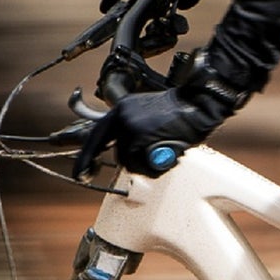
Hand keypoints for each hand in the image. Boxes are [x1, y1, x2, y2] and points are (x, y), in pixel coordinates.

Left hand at [74, 68, 247, 179]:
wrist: (198, 105)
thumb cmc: (181, 111)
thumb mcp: (148, 115)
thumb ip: (134, 129)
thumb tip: (129, 150)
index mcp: (121, 110)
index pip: (96, 137)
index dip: (86, 158)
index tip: (81, 174)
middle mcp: (121, 116)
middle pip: (120, 154)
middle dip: (137, 160)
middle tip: (156, 155)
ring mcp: (129, 126)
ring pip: (130, 161)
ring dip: (148, 162)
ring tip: (166, 148)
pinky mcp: (139, 137)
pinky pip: (141, 164)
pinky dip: (155, 165)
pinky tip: (168, 151)